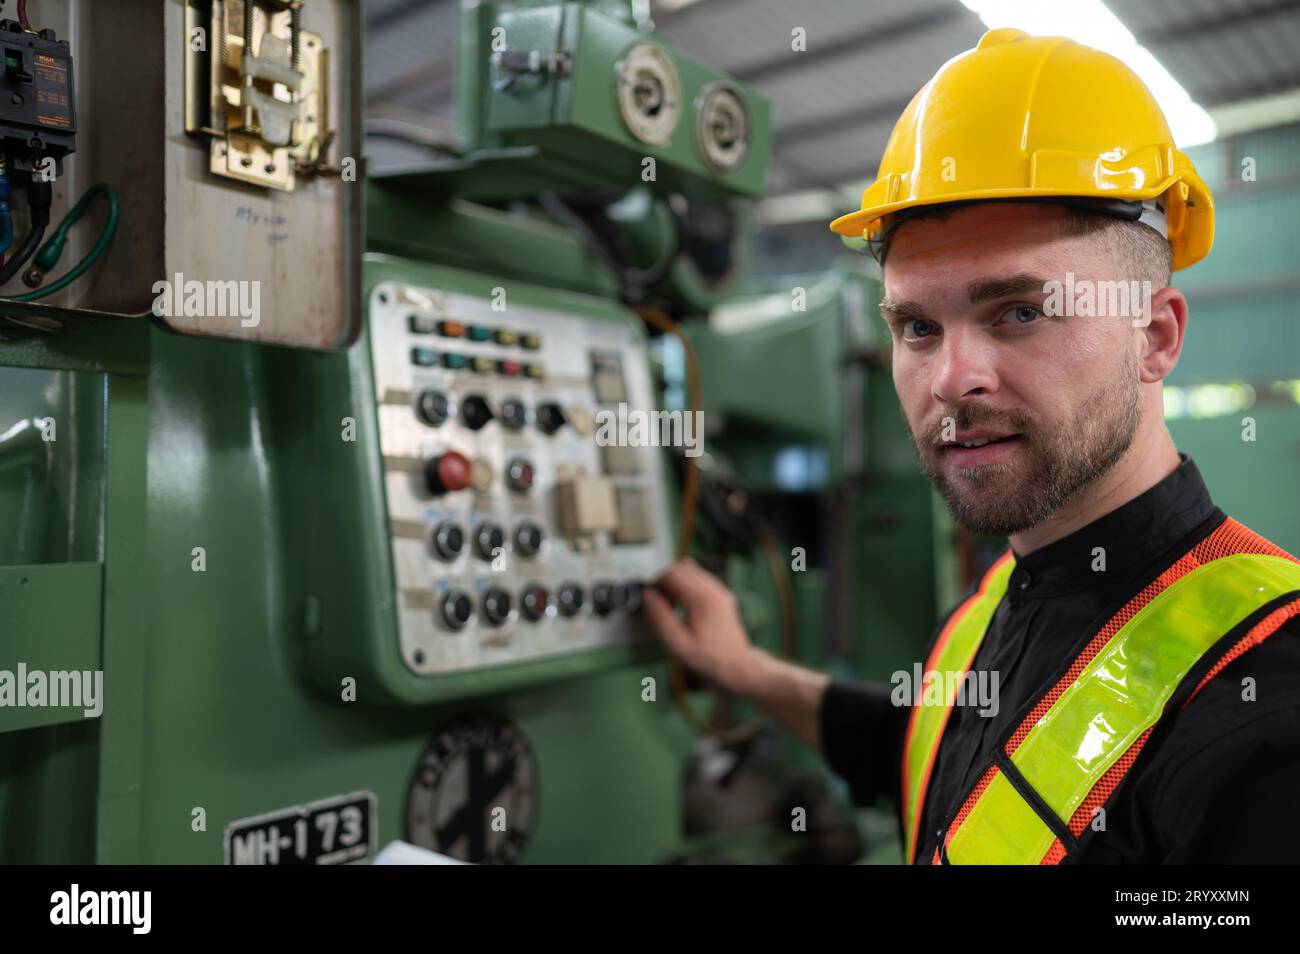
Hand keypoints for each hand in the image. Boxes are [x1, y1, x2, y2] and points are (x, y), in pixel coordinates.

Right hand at [643, 557, 762, 693]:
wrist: (737, 665)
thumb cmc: (707, 658)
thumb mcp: (677, 644)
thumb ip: (660, 618)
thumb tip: (647, 595)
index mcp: (702, 599)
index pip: (672, 573)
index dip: (654, 580)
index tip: (646, 594)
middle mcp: (714, 589)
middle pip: (680, 567)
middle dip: (663, 580)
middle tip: (656, 601)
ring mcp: (720, 589)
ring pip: (690, 570)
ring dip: (674, 582)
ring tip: (669, 605)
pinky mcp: (721, 593)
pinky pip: (699, 578)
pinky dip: (685, 585)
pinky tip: (682, 605)